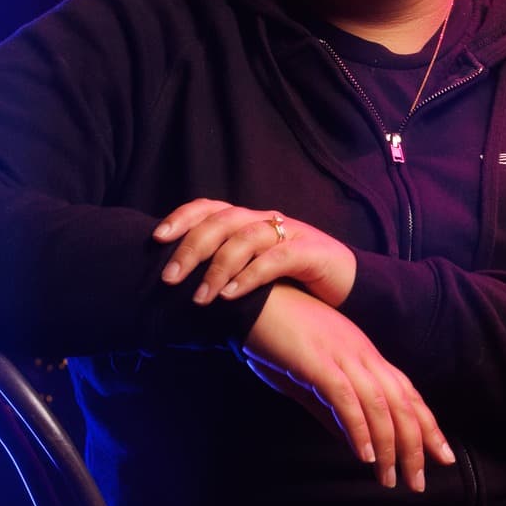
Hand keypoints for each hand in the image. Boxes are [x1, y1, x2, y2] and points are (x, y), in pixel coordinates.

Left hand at [154, 198, 356, 307]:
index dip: (182, 217)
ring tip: (201, 297)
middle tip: (169, 278)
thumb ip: (224, 268)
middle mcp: (267, 221)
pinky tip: (231, 294)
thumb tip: (179, 284)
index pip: (210, 208)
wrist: (349, 284)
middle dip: (191, 248)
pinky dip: (250, 276)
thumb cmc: (294, 280)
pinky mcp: (310, 252)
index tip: (156, 238)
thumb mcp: (254, 269)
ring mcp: (290, 234)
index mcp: (250, 221)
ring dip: (218, 268)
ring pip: (246, 238)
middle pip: (222, 221)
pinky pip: (275, 259)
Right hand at [244, 284, 453, 490]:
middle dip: (416, 444)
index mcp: (363, 354)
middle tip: (419, 481)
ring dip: (389, 445)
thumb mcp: (309, 378)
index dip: (426, 424)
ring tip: (392, 478)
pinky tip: (364, 455)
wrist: (250, 300)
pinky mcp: (317, 361)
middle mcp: (361, 353)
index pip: (405, 393)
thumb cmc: (277, 336)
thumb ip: (331, 409)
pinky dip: (359, 427)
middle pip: (401, 401)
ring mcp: (341, 356)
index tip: (441, 455)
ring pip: (379, 403)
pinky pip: (346, 397)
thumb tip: (353, 442)